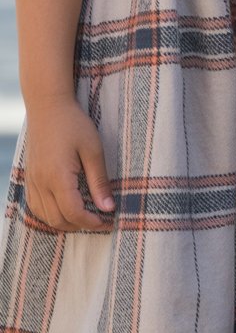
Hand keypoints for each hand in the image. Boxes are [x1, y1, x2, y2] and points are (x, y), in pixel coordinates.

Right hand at [24, 98, 114, 231]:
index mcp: (58, 177)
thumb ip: (99, 181)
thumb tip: (108, 207)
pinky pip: (35, 206)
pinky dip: (50, 214)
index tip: (108, 221)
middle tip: (100, 219)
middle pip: (58, 220)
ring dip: (65, 222)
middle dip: (80, 226)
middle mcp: (41, 183)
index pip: (74, 213)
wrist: (48, 106)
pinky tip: (64, 208)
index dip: (92, 222)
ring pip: (45, 217)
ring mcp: (32, 181)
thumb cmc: (73, 124)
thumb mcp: (93, 149)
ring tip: (85, 215)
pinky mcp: (29, 177)